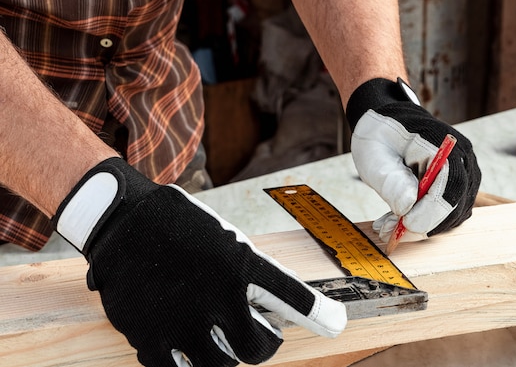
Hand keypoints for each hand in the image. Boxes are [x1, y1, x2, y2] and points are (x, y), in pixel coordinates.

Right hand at [52, 158, 345, 366]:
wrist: (123, 219)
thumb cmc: (178, 225)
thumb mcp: (223, 239)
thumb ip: (246, 274)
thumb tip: (261, 305)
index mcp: (240, 265)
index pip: (291, 296)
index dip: (319, 314)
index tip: (336, 323)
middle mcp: (218, 297)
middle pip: (258, 349)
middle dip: (262, 345)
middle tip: (256, 337)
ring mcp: (184, 321)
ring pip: (223, 366)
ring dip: (227, 358)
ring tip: (222, 344)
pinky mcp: (150, 337)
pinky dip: (187, 364)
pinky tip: (187, 352)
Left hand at [346, 78, 480, 242]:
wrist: (388, 125)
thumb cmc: (380, 136)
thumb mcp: (375, 155)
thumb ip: (391, 180)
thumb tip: (408, 207)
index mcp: (442, 143)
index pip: (450, 184)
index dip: (431, 211)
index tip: (405, 225)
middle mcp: (462, 159)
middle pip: (455, 205)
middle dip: (421, 225)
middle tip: (387, 231)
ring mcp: (465, 174)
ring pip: (451, 215)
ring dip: (419, 227)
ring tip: (386, 225)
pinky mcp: (458, 188)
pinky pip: (446, 214)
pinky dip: (422, 223)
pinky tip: (396, 220)